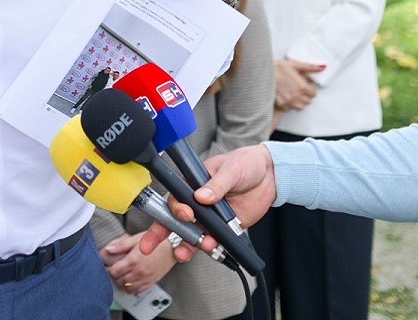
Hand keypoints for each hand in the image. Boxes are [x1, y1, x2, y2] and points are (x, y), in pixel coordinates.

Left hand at [100, 232, 176, 294]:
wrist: (172, 248)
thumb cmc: (156, 242)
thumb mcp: (136, 239)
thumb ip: (121, 245)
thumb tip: (109, 249)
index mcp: (133, 260)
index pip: (114, 272)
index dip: (108, 270)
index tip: (108, 266)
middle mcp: (139, 272)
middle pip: (120, 281)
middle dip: (114, 277)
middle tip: (113, 272)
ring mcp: (145, 278)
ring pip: (128, 288)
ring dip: (122, 285)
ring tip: (120, 278)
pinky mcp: (151, 282)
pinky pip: (139, 291)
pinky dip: (132, 290)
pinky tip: (130, 284)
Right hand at [138, 145, 277, 259]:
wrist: (270, 176)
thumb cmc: (244, 163)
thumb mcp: (231, 169)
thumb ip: (217, 184)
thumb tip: (202, 196)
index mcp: (193, 184)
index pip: (176, 197)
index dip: (175, 208)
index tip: (184, 215)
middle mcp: (197, 203)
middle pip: (174, 219)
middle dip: (160, 233)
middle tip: (148, 246)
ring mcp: (209, 217)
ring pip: (191, 234)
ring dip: (185, 245)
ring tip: (183, 254)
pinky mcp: (223, 228)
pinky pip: (212, 241)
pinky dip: (209, 248)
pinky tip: (210, 249)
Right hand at [274, 59, 324, 109]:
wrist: (261, 73)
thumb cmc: (276, 68)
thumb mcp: (294, 64)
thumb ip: (310, 67)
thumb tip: (322, 67)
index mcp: (302, 86)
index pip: (314, 94)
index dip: (311, 90)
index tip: (306, 86)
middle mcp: (297, 96)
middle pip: (308, 101)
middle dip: (306, 96)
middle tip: (300, 90)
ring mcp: (289, 101)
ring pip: (300, 107)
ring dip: (299, 102)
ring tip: (294, 95)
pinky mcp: (281, 104)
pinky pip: (290, 109)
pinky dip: (290, 105)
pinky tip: (286, 97)